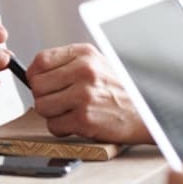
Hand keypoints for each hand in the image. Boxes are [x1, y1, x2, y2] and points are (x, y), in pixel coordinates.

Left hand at [28, 43, 151, 143]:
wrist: (147, 112)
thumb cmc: (121, 90)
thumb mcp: (98, 64)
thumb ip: (68, 64)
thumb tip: (35, 73)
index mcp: (85, 54)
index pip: (41, 60)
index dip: (35, 74)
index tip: (40, 82)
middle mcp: (84, 71)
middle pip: (37, 85)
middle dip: (43, 96)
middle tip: (57, 101)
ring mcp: (84, 95)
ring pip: (42, 106)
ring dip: (52, 114)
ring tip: (68, 112)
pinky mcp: (85, 119)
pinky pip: (54, 126)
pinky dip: (61, 129)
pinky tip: (76, 124)